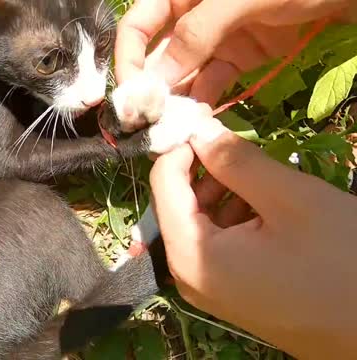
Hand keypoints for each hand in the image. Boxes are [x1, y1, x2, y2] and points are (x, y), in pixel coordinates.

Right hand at [115, 0, 352, 103]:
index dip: (128, 58)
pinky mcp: (239, 57)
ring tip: (168, 132)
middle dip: (149, 88)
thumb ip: (198, 33)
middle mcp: (192, 15)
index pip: (138, 25)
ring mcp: (216, 38)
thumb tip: (156, 78)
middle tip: (145, 125)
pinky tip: (195, 124)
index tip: (132, 94)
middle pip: (157, 54)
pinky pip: (212, 82)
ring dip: (173, 102)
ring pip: (182, 74)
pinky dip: (202, 103)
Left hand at [150, 114, 356, 358]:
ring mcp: (208, 288)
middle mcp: (187, 275)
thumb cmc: (340, 262)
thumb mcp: (290, 200)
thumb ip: (237, 161)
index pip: (163, 182)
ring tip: (264, 179)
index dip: (181, 144)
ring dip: (224, 193)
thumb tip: (198, 128)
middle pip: (179, 203)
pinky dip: (236, 219)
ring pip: (200, 222)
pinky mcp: (230, 293)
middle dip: (206, 170)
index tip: (205, 116)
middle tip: (243, 146)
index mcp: (191, 254)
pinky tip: (269, 209)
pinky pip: (218, 245)